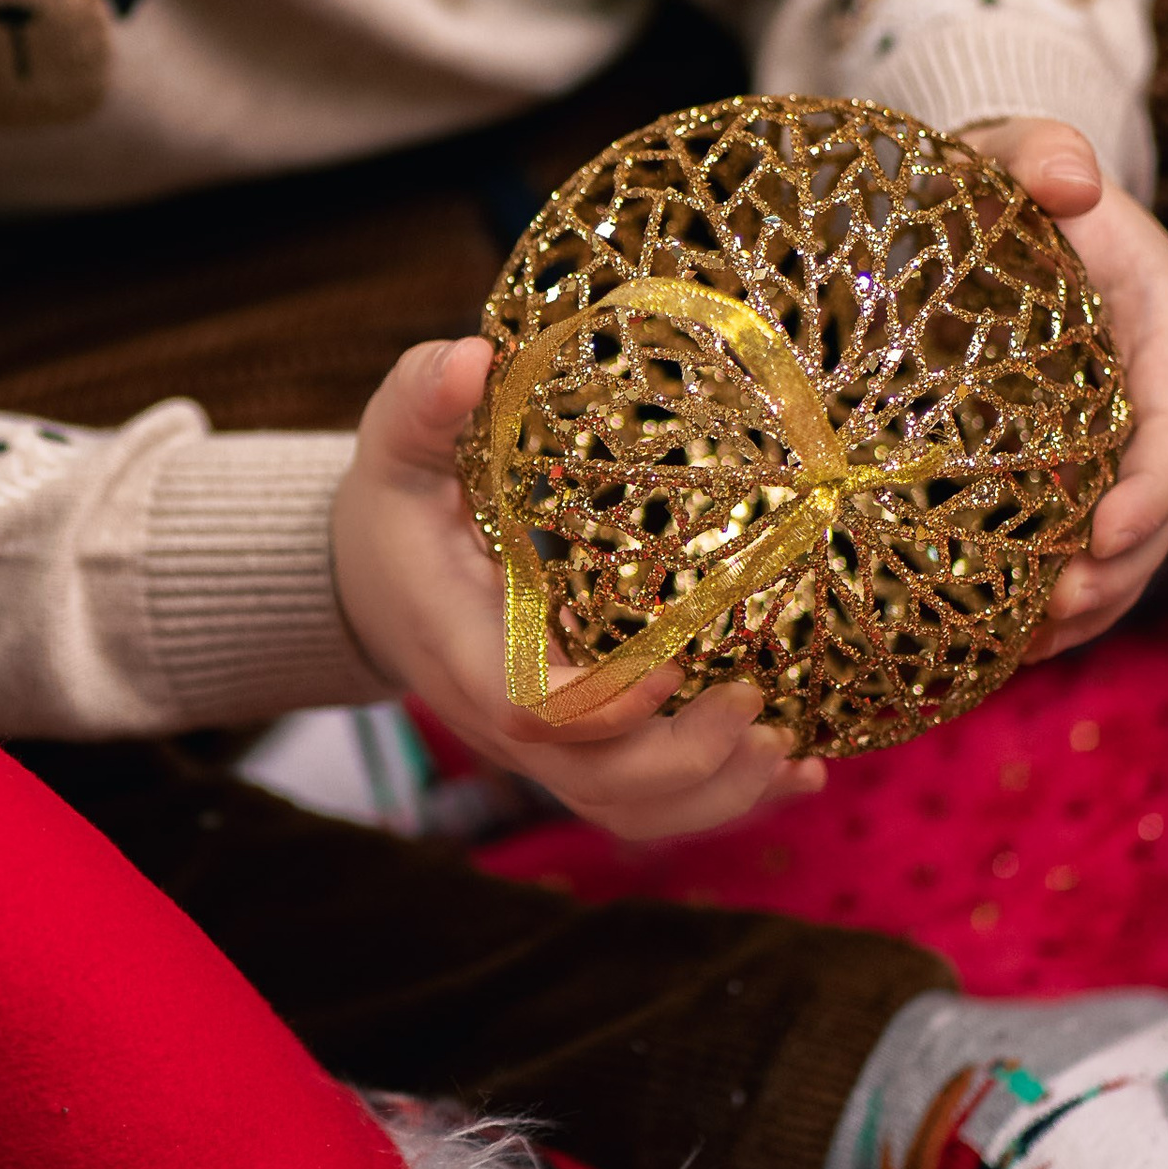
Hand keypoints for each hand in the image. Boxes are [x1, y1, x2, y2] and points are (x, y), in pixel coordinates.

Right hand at [331, 338, 827, 842]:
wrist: (368, 585)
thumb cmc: (396, 507)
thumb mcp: (393, 446)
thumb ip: (422, 400)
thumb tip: (469, 356)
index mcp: (458, 642)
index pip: (527, 705)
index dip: (603, 704)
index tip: (674, 665)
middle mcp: (499, 714)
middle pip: (594, 782)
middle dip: (683, 761)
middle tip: (759, 707)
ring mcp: (542, 747)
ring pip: (626, 812)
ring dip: (714, 797)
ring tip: (791, 751)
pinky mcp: (579, 754)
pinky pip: (646, 808)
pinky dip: (724, 804)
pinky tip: (798, 774)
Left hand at [955, 114, 1167, 656]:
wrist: (1017, 210)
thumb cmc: (1012, 183)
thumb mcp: (1019, 152)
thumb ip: (1041, 152)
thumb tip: (1070, 178)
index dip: (1151, 483)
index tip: (1103, 537)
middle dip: (1121, 565)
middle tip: (1054, 617)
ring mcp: (1150, 432)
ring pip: (1145, 534)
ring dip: (1100, 598)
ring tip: (1032, 649)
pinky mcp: (1112, 464)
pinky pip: (1108, 540)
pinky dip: (1076, 594)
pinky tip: (1019, 644)